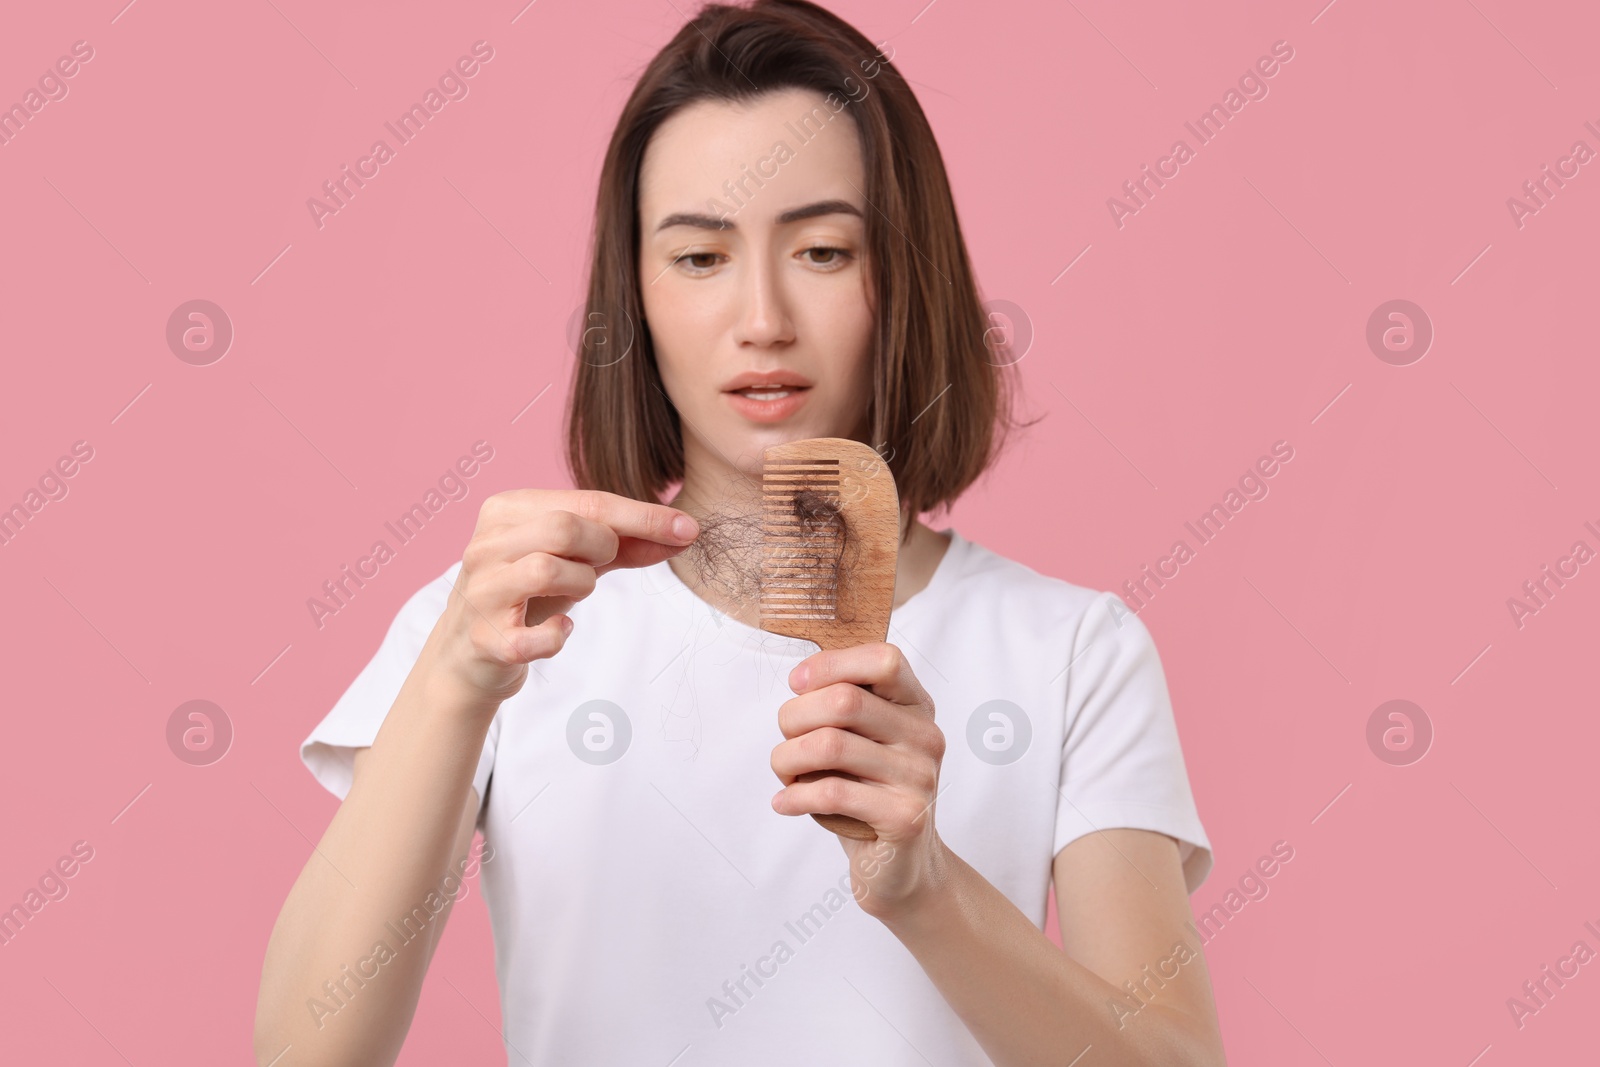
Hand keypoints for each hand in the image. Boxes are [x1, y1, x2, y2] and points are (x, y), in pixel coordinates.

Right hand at [430, 489, 698, 704]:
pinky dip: (557, 635)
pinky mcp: (483, 640)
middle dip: (602, 547)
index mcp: (507, 510)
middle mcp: (486, 544)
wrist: (471, 655)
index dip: (642, 516)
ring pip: (546, 569)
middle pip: (564, 527)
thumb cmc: (529, 596)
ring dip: (581, 585)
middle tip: (602, 565)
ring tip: (576, 593)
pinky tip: (562, 629)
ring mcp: (481, 591)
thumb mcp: (575, 560)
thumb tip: (684, 531)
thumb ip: (625, 544)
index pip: (586, 501)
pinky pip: (532, 638)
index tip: (688, 528)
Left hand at [769, 642, 949, 920]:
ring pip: (830, 746)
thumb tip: (802, 680)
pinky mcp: (904, 818)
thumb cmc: (868, 793)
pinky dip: (795, 796)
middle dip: (794, 717)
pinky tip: (785, 802)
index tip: (798, 685)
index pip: (885, 659)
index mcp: (916, 706)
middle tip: (786, 741)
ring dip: (787, 758)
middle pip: (844, 701)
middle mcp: (925, 736)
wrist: (900, 867)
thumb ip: (843, 703)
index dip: (832, 664)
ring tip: (784, 773)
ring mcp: (919, 778)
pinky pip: (831, 793)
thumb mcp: (863, 740)